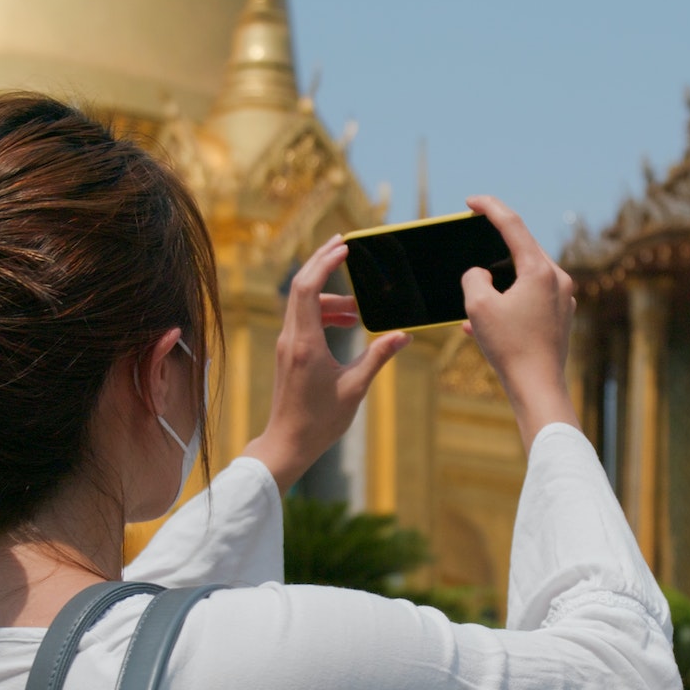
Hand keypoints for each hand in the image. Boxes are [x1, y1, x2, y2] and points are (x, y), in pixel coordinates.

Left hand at [245, 234, 408, 489]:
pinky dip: (323, 312)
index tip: (344, 248)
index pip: (308, 288)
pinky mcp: (287, 352)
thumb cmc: (320, 420)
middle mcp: (290, 338)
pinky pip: (303, 319)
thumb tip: (402, 336)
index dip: (325, 263)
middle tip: (344, 246)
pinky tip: (345, 324)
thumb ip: (378, 357)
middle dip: (321, 262)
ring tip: (357, 310)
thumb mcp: (355, 387)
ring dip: (329, 296)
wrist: (288, 442)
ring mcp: (286, 344)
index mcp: (305, 343)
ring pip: (302, 303)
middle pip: (300, 286)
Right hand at [458, 196, 579, 450]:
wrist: (538, 389)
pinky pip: (530, 299)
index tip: (472, 201)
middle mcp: (558, 279)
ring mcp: (563, 299)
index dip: (489, 207)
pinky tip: (486, 325)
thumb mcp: (478, 307)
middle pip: (521, 250)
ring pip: (524, 277)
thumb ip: (473, 278)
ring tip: (475, 301)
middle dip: (493, 250)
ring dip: (498, 283)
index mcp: (540, 270)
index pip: (513, 225)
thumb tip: (481, 273)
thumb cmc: (509, 348)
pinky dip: (508, 303)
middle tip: (473, 244)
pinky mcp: (561, 317)